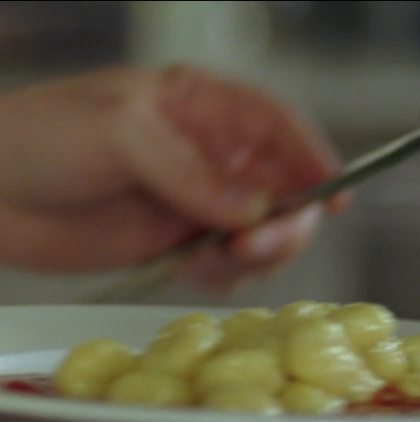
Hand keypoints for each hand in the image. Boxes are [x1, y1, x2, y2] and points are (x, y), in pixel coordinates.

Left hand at [0, 65, 347, 290]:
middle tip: (261, 242)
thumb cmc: (39, 137)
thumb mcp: (120, 133)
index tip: (338, 193)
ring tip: (222, 257)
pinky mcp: (181, 243)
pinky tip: (198, 267)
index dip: (315, 159)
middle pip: (284, 187)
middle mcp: (210, 155)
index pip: (277, 127)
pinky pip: (230, 264)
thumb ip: (191, 172)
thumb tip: (251, 209)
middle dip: (287, 220)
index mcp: (201, 107)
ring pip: (264, 232)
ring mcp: (198, 201)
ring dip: (259, 253)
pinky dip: (228, 274)